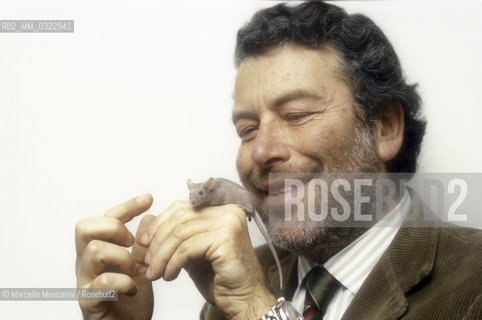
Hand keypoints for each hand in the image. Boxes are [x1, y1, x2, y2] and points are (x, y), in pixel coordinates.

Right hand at [75, 194, 154, 319]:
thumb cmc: (131, 300)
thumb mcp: (142, 266)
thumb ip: (143, 244)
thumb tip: (149, 216)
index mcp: (99, 251)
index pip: (106, 218)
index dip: (127, 206)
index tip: (149, 199)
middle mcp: (86, 263)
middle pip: (84, 227)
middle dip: (114, 228)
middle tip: (131, 243)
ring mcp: (85, 282)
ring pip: (94, 250)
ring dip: (122, 257)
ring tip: (135, 270)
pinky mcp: (89, 302)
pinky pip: (100, 282)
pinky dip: (123, 282)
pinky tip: (133, 289)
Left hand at [140, 201, 275, 319]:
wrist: (245, 299)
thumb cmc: (220, 278)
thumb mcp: (193, 252)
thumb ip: (177, 237)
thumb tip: (147, 225)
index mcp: (222, 210)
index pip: (182, 207)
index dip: (159, 223)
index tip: (143, 242)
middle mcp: (228, 211)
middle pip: (179, 217)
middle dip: (157, 240)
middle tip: (146, 261)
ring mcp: (229, 223)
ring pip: (181, 233)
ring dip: (162, 255)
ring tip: (155, 273)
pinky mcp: (226, 238)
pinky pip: (188, 248)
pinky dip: (173, 263)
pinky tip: (169, 275)